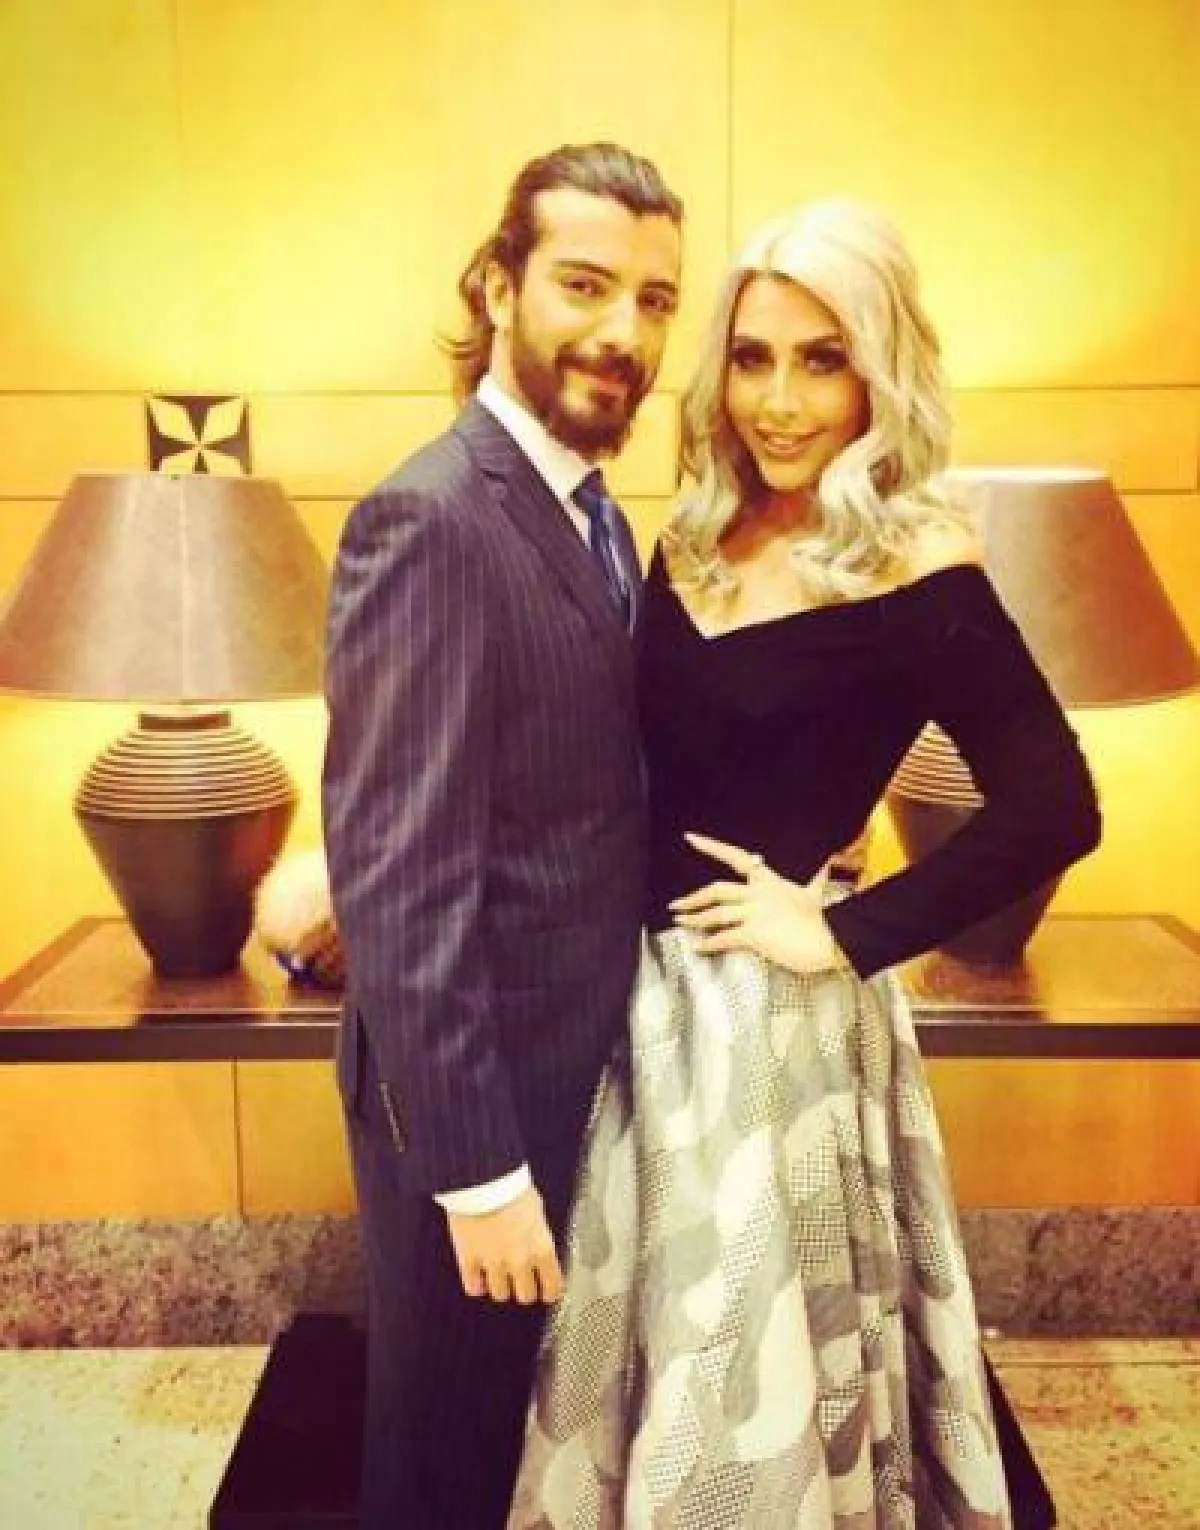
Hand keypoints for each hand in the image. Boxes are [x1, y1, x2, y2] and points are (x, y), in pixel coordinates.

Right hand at [444, 1185, 563, 1305]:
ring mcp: (494, 1263)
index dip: (550, 1291)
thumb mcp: (536, 1208)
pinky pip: (473, 1287)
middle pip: (526, 1295)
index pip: (553, 1286)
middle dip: (525, 1290)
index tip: (548, 1292)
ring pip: (501, 1294)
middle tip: (522, 1284)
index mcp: (541, 1248)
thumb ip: (537, 1233)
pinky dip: (477, 1285)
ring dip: (501, 1287)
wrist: (483, 1179)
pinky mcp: (469, 1260)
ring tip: (498, 1278)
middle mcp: (520, 1261)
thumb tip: (536, 1241)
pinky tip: (478, 1279)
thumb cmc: (511, 1186)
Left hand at [670, 831, 846, 975]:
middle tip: (676, 904)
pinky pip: (724, 937)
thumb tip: (829, 863)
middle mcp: (758, 894)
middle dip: (693, 897)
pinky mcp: (755, 934)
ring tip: (681, 923)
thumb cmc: (826, 919)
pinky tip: (699, 948)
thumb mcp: (817, 892)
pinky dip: (708, 944)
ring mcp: (755, 913)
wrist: (834, 939)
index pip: (736, 857)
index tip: (691, 838)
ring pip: (715, 914)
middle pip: (716, 890)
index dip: (711, 847)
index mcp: (770, 882)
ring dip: (694, 919)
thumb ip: (816, 877)